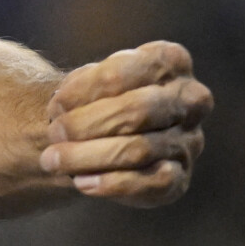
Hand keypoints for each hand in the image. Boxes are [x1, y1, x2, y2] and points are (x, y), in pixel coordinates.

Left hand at [39, 41, 209, 205]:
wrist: (109, 132)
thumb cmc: (100, 98)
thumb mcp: (90, 80)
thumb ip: (83, 88)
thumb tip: (65, 109)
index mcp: (170, 61)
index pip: (120, 73)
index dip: (81, 91)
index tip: (55, 104)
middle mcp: (191, 99)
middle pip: (136, 111)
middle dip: (85, 124)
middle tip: (53, 134)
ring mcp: (190, 140)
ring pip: (139, 149)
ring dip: (88, 156)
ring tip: (54, 160)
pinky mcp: (180, 177)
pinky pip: (151, 184)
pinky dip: (112, 184)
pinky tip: (82, 183)